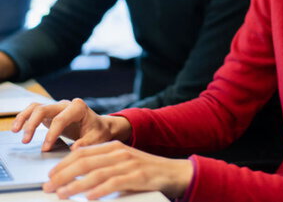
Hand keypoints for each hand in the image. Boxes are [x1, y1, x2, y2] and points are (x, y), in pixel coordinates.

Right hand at [12, 98, 131, 150]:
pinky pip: (34, 111)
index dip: (51, 134)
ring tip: (16, 132)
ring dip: (25, 118)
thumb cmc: (98, 132)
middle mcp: (66, 104)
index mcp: (78, 107)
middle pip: (45, 109)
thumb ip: (86, 143)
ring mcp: (57, 108)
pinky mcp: (50, 113)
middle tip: (26, 140)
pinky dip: (25, 117)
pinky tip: (18, 128)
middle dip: (33, 124)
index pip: (60, 119)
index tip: (45, 148)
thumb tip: (74, 148)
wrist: (99, 127)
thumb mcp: (97, 138)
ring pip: (36, 107)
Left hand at [43, 141, 193, 199]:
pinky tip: (89, 197)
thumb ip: (104, 166)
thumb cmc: (145, 170)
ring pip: (96, 172)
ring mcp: (129, 163)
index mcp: (114, 147)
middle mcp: (120, 152)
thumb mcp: (123, 163)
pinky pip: (115, 182)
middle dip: (63, 174)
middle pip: (85, 161)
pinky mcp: (138, 176)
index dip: (64, 163)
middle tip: (48, 186)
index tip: (50, 174)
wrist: (174, 172)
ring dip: (76, 184)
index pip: (83, 152)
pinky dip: (100, 190)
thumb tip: (78, 177)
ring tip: (61, 194)